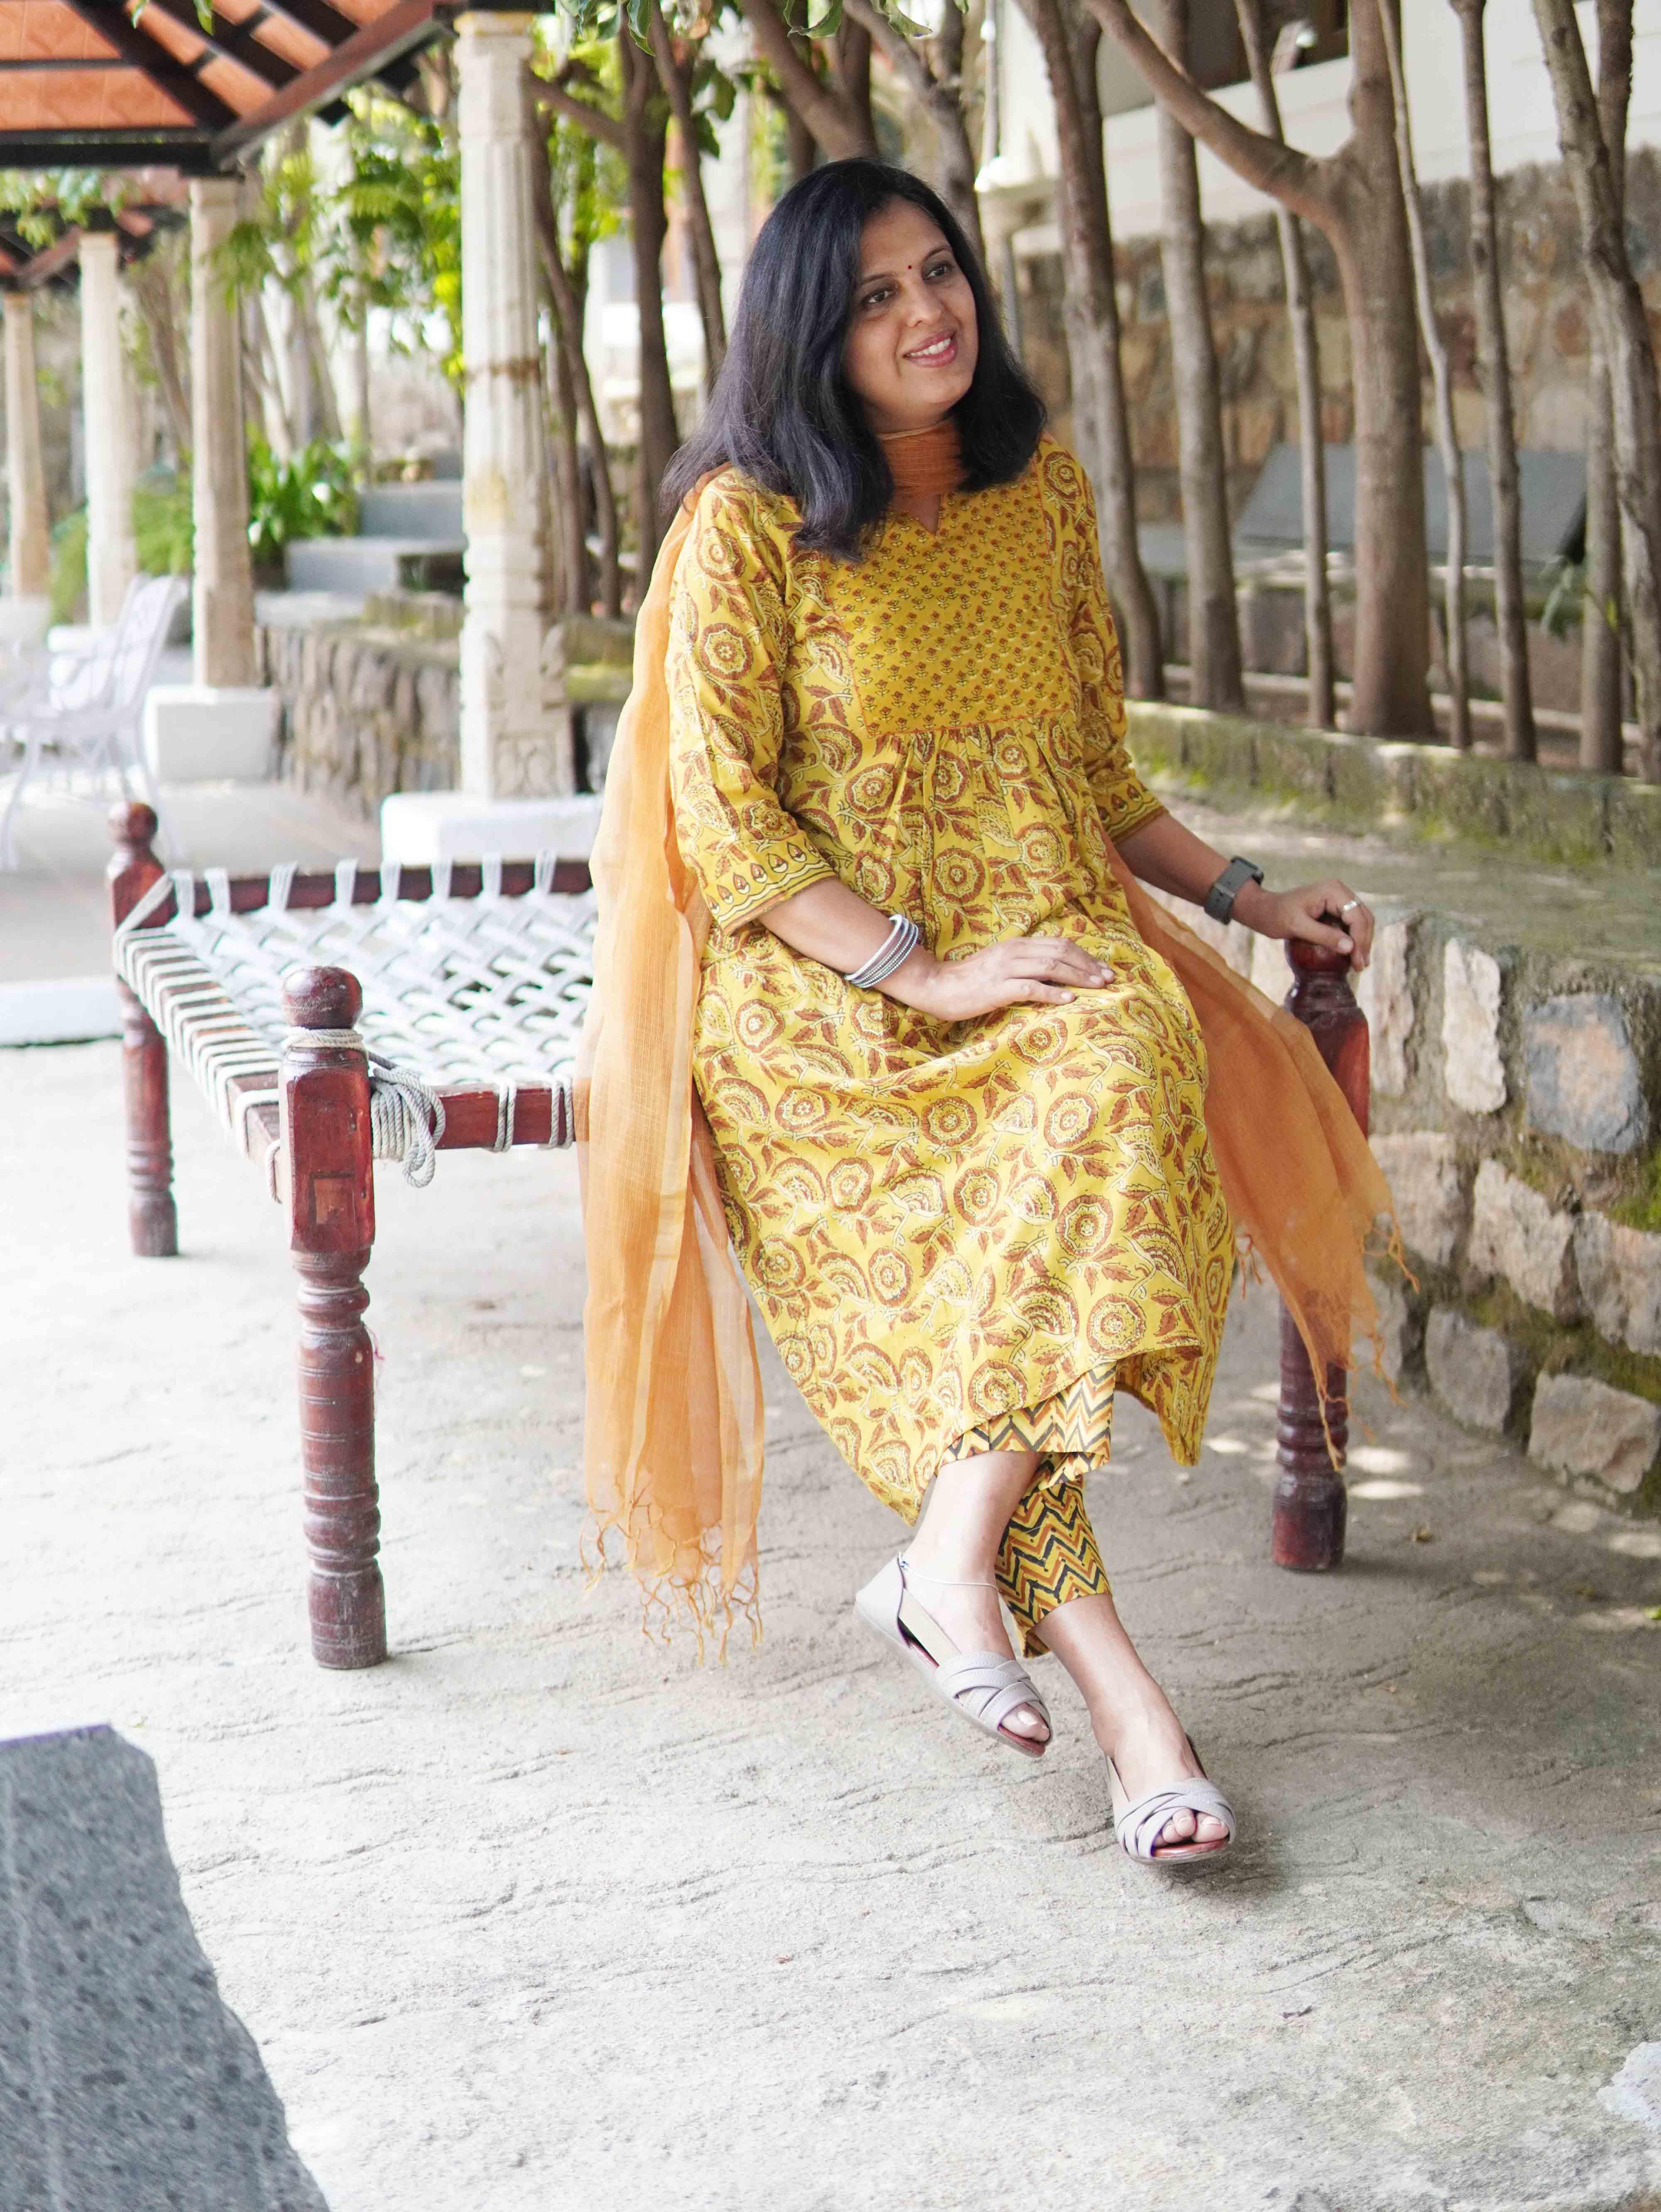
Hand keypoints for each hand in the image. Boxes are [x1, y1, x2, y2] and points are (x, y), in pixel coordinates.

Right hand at [890, 935, 1113, 1020]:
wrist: (937, 986)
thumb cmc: (970, 980)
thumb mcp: (1001, 965)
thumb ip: (1025, 963)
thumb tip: (1055, 972)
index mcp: (1017, 945)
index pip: (1059, 944)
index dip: (1084, 956)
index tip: (1102, 969)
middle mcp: (1014, 952)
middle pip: (1060, 953)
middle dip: (1088, 966)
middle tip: (1108, 978)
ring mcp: (1006, 969)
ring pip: (1050, 967)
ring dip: (1078, 977)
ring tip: (1097, 986)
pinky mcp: (998, 988)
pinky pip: (1031, 988)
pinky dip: (1053, 993)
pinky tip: (1069, 1000)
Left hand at [1235, 878, 1373, 971]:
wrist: (1265, 909)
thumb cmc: (1276, 916)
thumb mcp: (1298, 927)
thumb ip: (1324, 936)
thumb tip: (1350, 947)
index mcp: (1333, 890)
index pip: (1356, 917)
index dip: (1360, 941)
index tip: (1357, 963)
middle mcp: (1340, 890)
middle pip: (1363, 918)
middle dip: (1364, 943)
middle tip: (1360, 967)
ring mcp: (1339, 897)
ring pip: (1361, 920)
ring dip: (1362, 941)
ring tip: (1359, 964)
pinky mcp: (1336, 906)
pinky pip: (1351, 922)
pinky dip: (1354, 937)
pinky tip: (1351, 954)